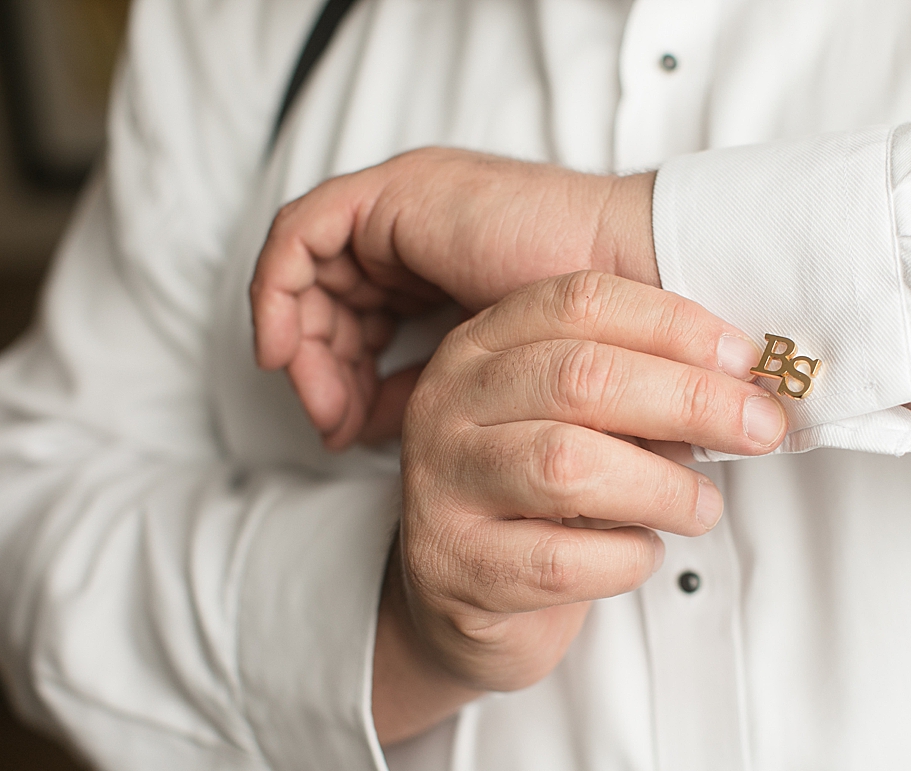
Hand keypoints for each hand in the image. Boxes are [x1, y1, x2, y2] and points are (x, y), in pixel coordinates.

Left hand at [250, 148, 656, 448]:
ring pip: (308, 273)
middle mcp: (416, 227)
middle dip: (321, 367)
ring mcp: (403, 205)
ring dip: (305, 345)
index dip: (348, 375)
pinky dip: (280, 295)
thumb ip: (439, 390)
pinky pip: (299, 237)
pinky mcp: (393, 196)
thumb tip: (380, 432)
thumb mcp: (493, 380)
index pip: (363, 316)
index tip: (350, 434)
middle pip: (330, 296)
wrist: (630, 291)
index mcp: (440, 262)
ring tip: (328, 408)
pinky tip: (294, 355)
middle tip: (335, 428)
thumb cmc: (594, 342)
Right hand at [370, 271, 783, 744]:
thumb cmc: (543, 501)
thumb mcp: (584, 424)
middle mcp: (448, 402)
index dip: (674, 325)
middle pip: (580, 379)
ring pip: (566, 467)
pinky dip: (626, 558)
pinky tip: (642, 553)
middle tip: (760, 430)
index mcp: (483, 345)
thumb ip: (642, 393)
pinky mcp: (454, 567)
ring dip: (662, 488)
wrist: (463, 600)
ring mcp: (440, 485)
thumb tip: (744, 388)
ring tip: (701, 507)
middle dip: (690, 401)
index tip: (746, 361)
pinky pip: (561, 561)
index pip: (580, 303)